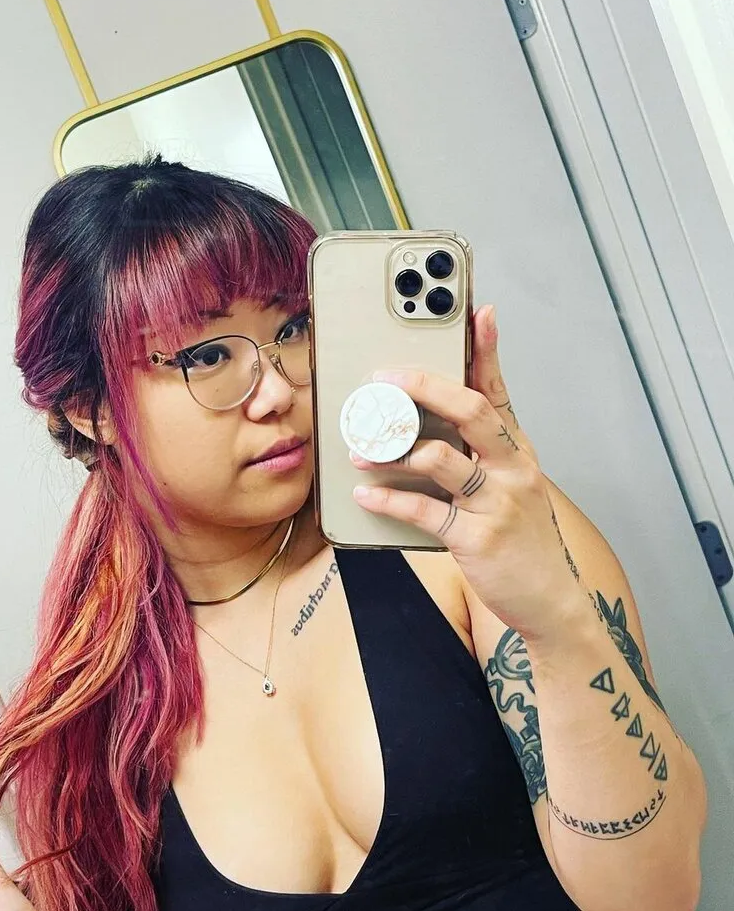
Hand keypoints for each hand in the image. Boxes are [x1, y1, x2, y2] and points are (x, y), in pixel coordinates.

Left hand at [351, 304, 584, 639]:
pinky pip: (423, 511)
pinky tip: (365, 495)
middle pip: (468, 410)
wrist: (549, 600)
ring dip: (391, 451)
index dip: (487, 349)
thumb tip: (428, 428)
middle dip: (422, 387)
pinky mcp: (477, 538)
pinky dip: (388, 501)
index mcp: (517, 450)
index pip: (499, 390)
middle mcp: (512, 468)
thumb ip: (479, 455)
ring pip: (439, 458)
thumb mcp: (512, 487)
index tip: (477, 311)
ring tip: (360, 450)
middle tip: (383, 379)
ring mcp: (497, 503)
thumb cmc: (521, 539)